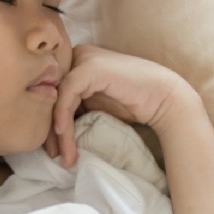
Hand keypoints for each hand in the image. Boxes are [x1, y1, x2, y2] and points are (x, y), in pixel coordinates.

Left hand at [49, 44, 199, 167]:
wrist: (164, 100)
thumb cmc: (133, 103)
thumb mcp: (95, 106)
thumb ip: (74, 109)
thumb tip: (48, 130)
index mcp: (77, 62)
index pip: (53, 93)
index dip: (49, 122)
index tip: (54, 150)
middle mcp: (78, 56)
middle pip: (52, 95)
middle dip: (50, 129)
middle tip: (54, 155)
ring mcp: (85, 59)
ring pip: (58, 97)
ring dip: (59, 131)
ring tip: (65, 156)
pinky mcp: (91, 67)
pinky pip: (67, 93)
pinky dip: (62, 115)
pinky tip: (63, 133)